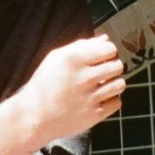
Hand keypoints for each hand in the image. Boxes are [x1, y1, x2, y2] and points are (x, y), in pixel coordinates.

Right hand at [11, 34, 124, 148]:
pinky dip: (111, 101)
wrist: (34, 116)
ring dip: (113, 83)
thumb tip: (105, 39)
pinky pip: (117, 103)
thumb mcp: (56, 58)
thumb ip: (81, 45)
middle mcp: (85, 77)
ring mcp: (91, 97)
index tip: (102, 58)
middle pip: (118, 65)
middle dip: (112, 67)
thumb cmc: (45, 84)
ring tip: (102, 86)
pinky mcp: (94, 115)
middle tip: (102, 72)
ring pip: (120, 84)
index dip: (108, 52)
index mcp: (75, 59)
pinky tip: (100, 99)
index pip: (110, 49)